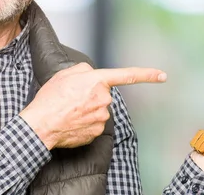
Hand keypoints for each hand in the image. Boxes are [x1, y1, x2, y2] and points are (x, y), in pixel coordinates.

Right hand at [19, 62, 165, 149]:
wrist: (41, 125)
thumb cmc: (50, 99)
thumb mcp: (65, 74)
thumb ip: (85, 70)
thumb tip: (92, 76)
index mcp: (97, 81)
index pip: (127, 76)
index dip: (147, 75)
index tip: (162, 75)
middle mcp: (104, 99)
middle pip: (103, 95)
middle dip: (92, 95)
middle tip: (72, 99)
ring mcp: (102, 117)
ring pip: (99, 110)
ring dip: (88, 109)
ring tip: (70, 110)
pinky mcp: (97, 132)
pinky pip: (94, 124)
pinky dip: (85, 122)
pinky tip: (72, 121)